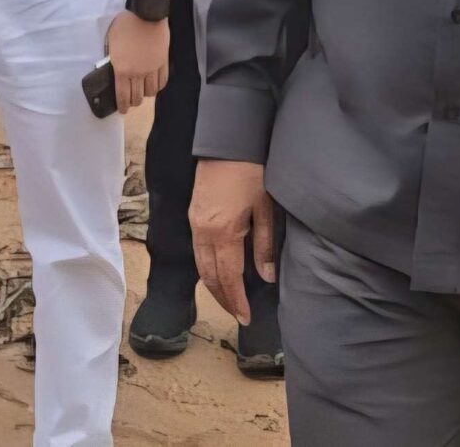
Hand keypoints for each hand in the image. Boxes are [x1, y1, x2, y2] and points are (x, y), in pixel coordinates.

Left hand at [103, 11, 168, 114]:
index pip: (122, 95)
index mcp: (122, 69)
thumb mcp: (111, 42)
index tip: (122, 111)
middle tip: (130, 102)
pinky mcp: (164, 63)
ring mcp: (152, 69)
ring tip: (142, 92)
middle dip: (132, 102)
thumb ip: (113, 59)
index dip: (122, 106)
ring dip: (145, 95)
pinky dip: (158, 87)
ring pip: (151, 92)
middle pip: (137, 97)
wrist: (146, 14)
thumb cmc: (125, 25)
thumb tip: (114, 69)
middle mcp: (138, 73)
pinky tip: (154, 86)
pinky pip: (162, 81)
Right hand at [190, 159, 277, 324]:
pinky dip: (207, 267)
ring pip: (199, 264)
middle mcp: (202, 231)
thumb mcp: (265, 209)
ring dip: (213, 285)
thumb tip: (266, 277)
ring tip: (230, 298)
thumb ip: (264, 246)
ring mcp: (194, 222)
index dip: (236, 300)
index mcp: (223, 232)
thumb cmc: (252, 173)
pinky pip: (198, 250)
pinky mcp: (193, 215)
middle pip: (208, 275)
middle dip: (223, 298)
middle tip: (238, 314)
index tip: (246, 317)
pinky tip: (220, 272)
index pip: (227, 277)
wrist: (228, 142)